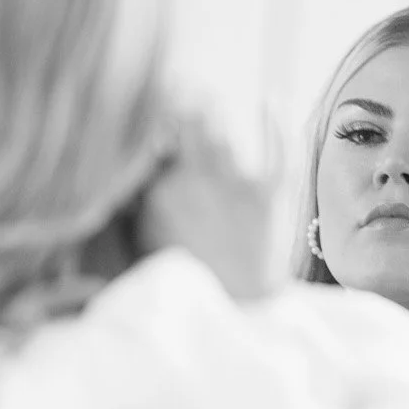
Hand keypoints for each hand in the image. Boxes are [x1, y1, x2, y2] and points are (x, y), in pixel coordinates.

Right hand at [133, 112, 280, 301]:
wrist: (235, 315)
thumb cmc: (187, 285)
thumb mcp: (144, 248)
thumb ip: (137, 209)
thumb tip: (132, 179)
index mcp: (158, 195)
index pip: (151, 144)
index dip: (152, 126)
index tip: (150, 112)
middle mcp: (193, 181)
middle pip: (184, 128)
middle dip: (183, 109)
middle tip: (181, 94)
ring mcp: (233, 185)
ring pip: (218, 136)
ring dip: (212, 116)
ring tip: (207, 100)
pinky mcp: (271, 194)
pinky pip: (276, 147)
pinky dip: (273, 121)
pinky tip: (268, 99)